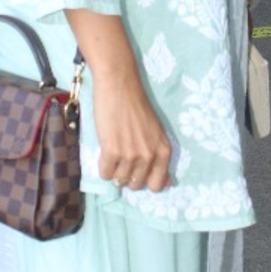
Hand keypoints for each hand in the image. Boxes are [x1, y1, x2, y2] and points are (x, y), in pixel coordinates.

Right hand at [92, 65, 172, 192]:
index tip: (137, 170)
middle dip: (128, 176)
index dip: (145, 181)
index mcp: (164, 151)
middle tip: (122, 157)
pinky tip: (105, 150)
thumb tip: (167, 184)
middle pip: (136, 185)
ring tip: (114, 152)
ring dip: (114, 171)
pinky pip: (105, 174)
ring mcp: (131, 155)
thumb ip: (160, 157)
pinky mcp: (112, 151)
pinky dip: (103, 167)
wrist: (119, 86)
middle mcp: (150, 155)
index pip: (158, 185)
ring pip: (120, 181)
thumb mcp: (156, 133)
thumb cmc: (136, 107)